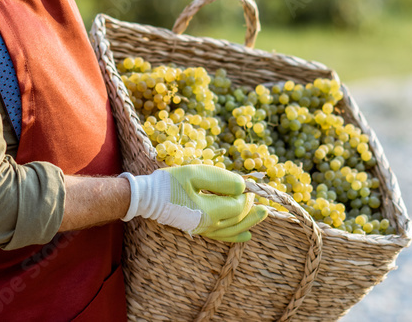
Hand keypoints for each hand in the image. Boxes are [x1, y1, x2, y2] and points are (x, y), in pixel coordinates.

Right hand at [120, 165, 267, 241]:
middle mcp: (209, 225)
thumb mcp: (195, 173)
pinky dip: (236, 236)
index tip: (246, 184)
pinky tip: (246, 235)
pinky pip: (222, 237)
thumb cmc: (169, 182)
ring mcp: (204, 230)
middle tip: (261, 198)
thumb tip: (242, 185)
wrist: (147, 199)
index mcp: (209, 211)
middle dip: (252, 209)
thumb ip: (220, 179)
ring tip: (264, 215)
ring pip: (233, 230)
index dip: (246, 195)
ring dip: (250, 222)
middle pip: (239, 220)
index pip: (237, 205)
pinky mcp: (199, 230)